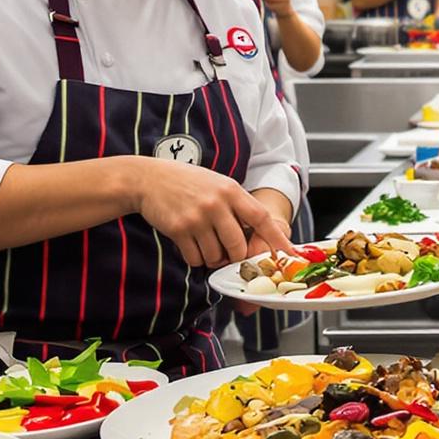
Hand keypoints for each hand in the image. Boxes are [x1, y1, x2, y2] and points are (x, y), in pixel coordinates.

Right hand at [129, 158, 293, 268]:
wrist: (148, 179)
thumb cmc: (186, 182)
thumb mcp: (218, 183)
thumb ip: (237, 204)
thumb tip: (259, 232)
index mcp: (231, 190)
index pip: (261, 217)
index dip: (277, 238)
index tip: (289, 253)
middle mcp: (216, 203)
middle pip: (238, 246)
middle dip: (236, 257)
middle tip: (229, 255)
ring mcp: (197, 217)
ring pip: (216, 256)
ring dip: (213, 258)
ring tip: (206, 245)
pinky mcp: (179, 230)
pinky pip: (195, 258)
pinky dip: (196, 259)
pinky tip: (191, 245)